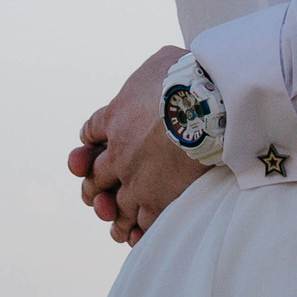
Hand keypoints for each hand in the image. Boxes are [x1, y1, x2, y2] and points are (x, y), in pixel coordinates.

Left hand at [66, 44, 205, 244]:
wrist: (206, 107)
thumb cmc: (188, 76)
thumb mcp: (162, 60)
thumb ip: (154, 71)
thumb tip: (163, 70)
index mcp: (114, 116)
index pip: (91, 131)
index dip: (91, 141)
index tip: (94, 146)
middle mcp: (118, 152)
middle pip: (96, 174)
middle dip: (94, 185)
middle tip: (95, 193)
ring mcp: (135, 180)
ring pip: (114, 205)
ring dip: (112, 214)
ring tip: (114, 225)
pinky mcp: (157, 201)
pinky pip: (141, 224)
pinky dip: (137, 232)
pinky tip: (136, 236)